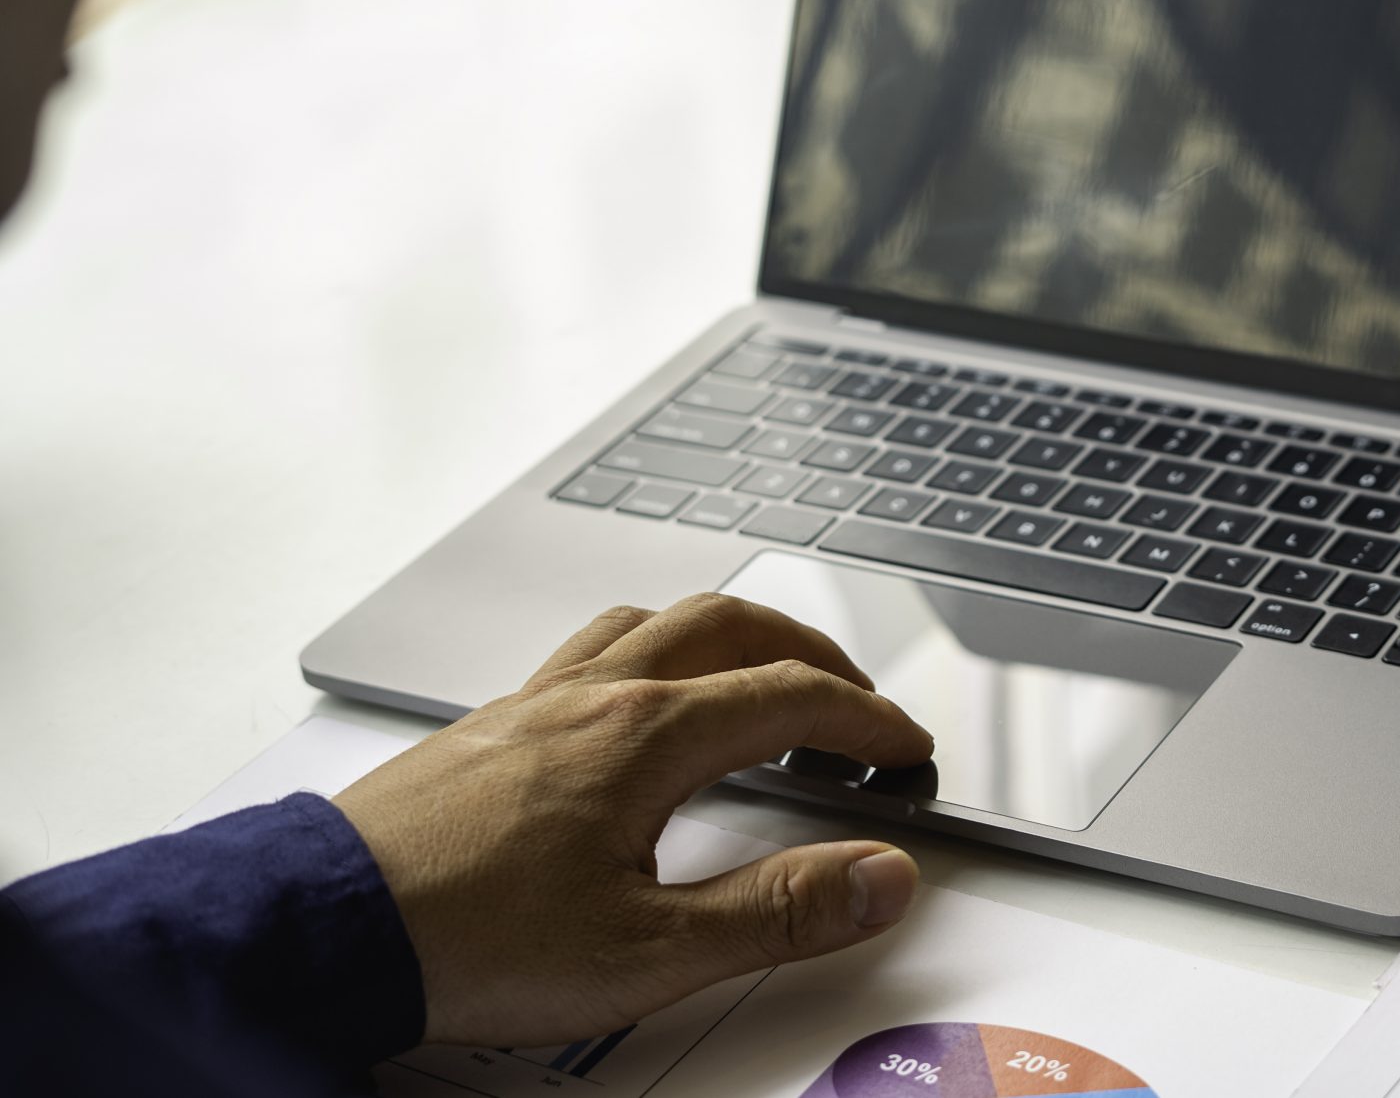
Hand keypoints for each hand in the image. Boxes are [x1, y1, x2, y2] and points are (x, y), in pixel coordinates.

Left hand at [334, 594, 934, 1045]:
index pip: (792, 698)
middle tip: (855, 700)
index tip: (904, 749)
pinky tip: (635, 701)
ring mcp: (534, 703)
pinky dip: (649, 651)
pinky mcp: (488, 730)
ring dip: (729, 636)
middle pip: (732, 628)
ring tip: (759, 675)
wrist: (318, 930)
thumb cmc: (463, 941)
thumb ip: (778, 910)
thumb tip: (877, 876)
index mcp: (646, 737)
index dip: (867, 720)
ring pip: (655, 622)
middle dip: (812, 655)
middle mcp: (593, 697)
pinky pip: (590, 649)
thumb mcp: (648, 952)